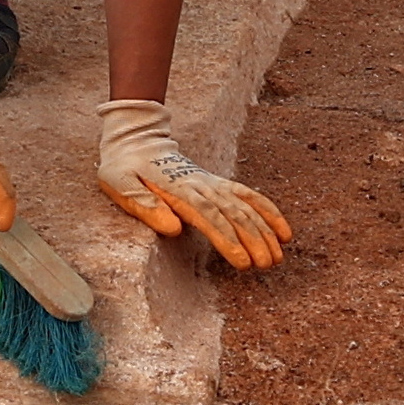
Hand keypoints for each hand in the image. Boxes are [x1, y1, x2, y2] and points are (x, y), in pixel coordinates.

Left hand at [92, 98, 290, 268]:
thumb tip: (173, 229)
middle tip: (267, 265)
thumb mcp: (119, 184)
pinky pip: (249, 196)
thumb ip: (144, 205)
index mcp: (178, 189)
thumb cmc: (123, 166)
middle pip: (234, 213)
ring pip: (246, 206)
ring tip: (278, 258)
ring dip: (265, 231)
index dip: (227, 239)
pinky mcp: (219, 184)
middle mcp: (202, 185)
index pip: (209, 216)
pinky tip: (283, 233)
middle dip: (254, 240)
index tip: (242, 261)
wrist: (136, 139)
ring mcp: (213, 183)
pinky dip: (269, 212)